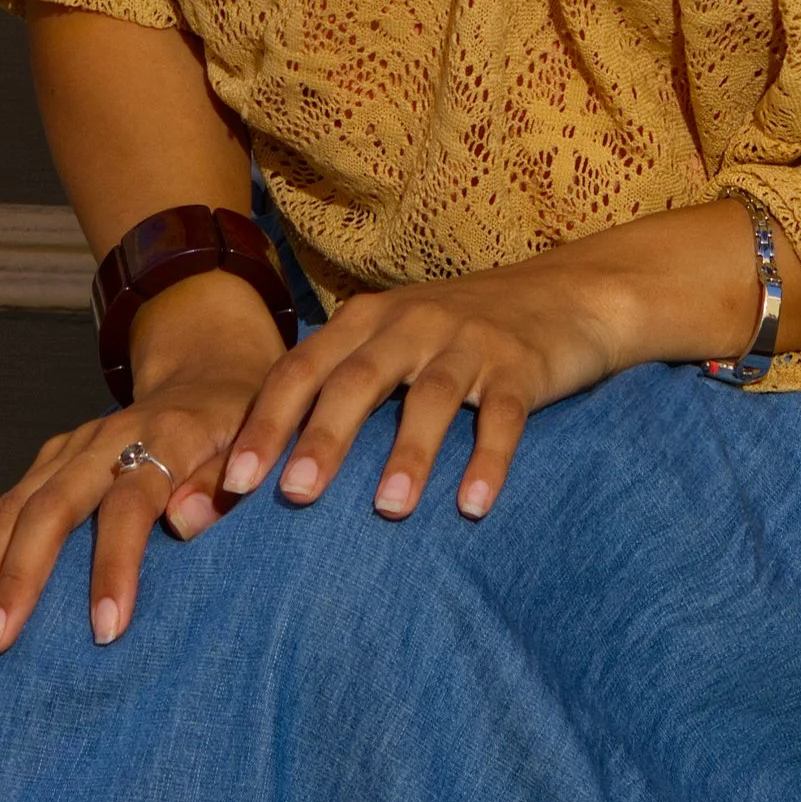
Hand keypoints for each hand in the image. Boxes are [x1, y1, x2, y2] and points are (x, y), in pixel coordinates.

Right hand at [0, 273, 287, 659]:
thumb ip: (226, 482)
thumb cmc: (245, 427)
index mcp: (168, 435)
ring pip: (14, 507)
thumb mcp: (261, 444)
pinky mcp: (53, 458)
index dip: (116, 564)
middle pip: (51, 505)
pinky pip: (8, 508)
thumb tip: (188, 523)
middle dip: (17, 578)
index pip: (131, 502)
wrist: (209, 372)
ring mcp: (73, 446)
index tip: (107, 631)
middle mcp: (109, 437)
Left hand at [218, 256, 643, 524]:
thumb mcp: (395, 340)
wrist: (567, 292)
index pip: (302, 370)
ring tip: (388, 509)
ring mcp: (469, 341)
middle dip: (323, 438)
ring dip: (408, 453)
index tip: (233, 483)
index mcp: (367, 320)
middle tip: (293, 496)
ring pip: (430, 397)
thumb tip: (272, 462)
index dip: (266, 423)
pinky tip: (473, 506)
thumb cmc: (460, 333)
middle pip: (357, 380)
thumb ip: (342, 384)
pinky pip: (502, 415)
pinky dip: (487, 460)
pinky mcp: (521, 365)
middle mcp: (411, 323)